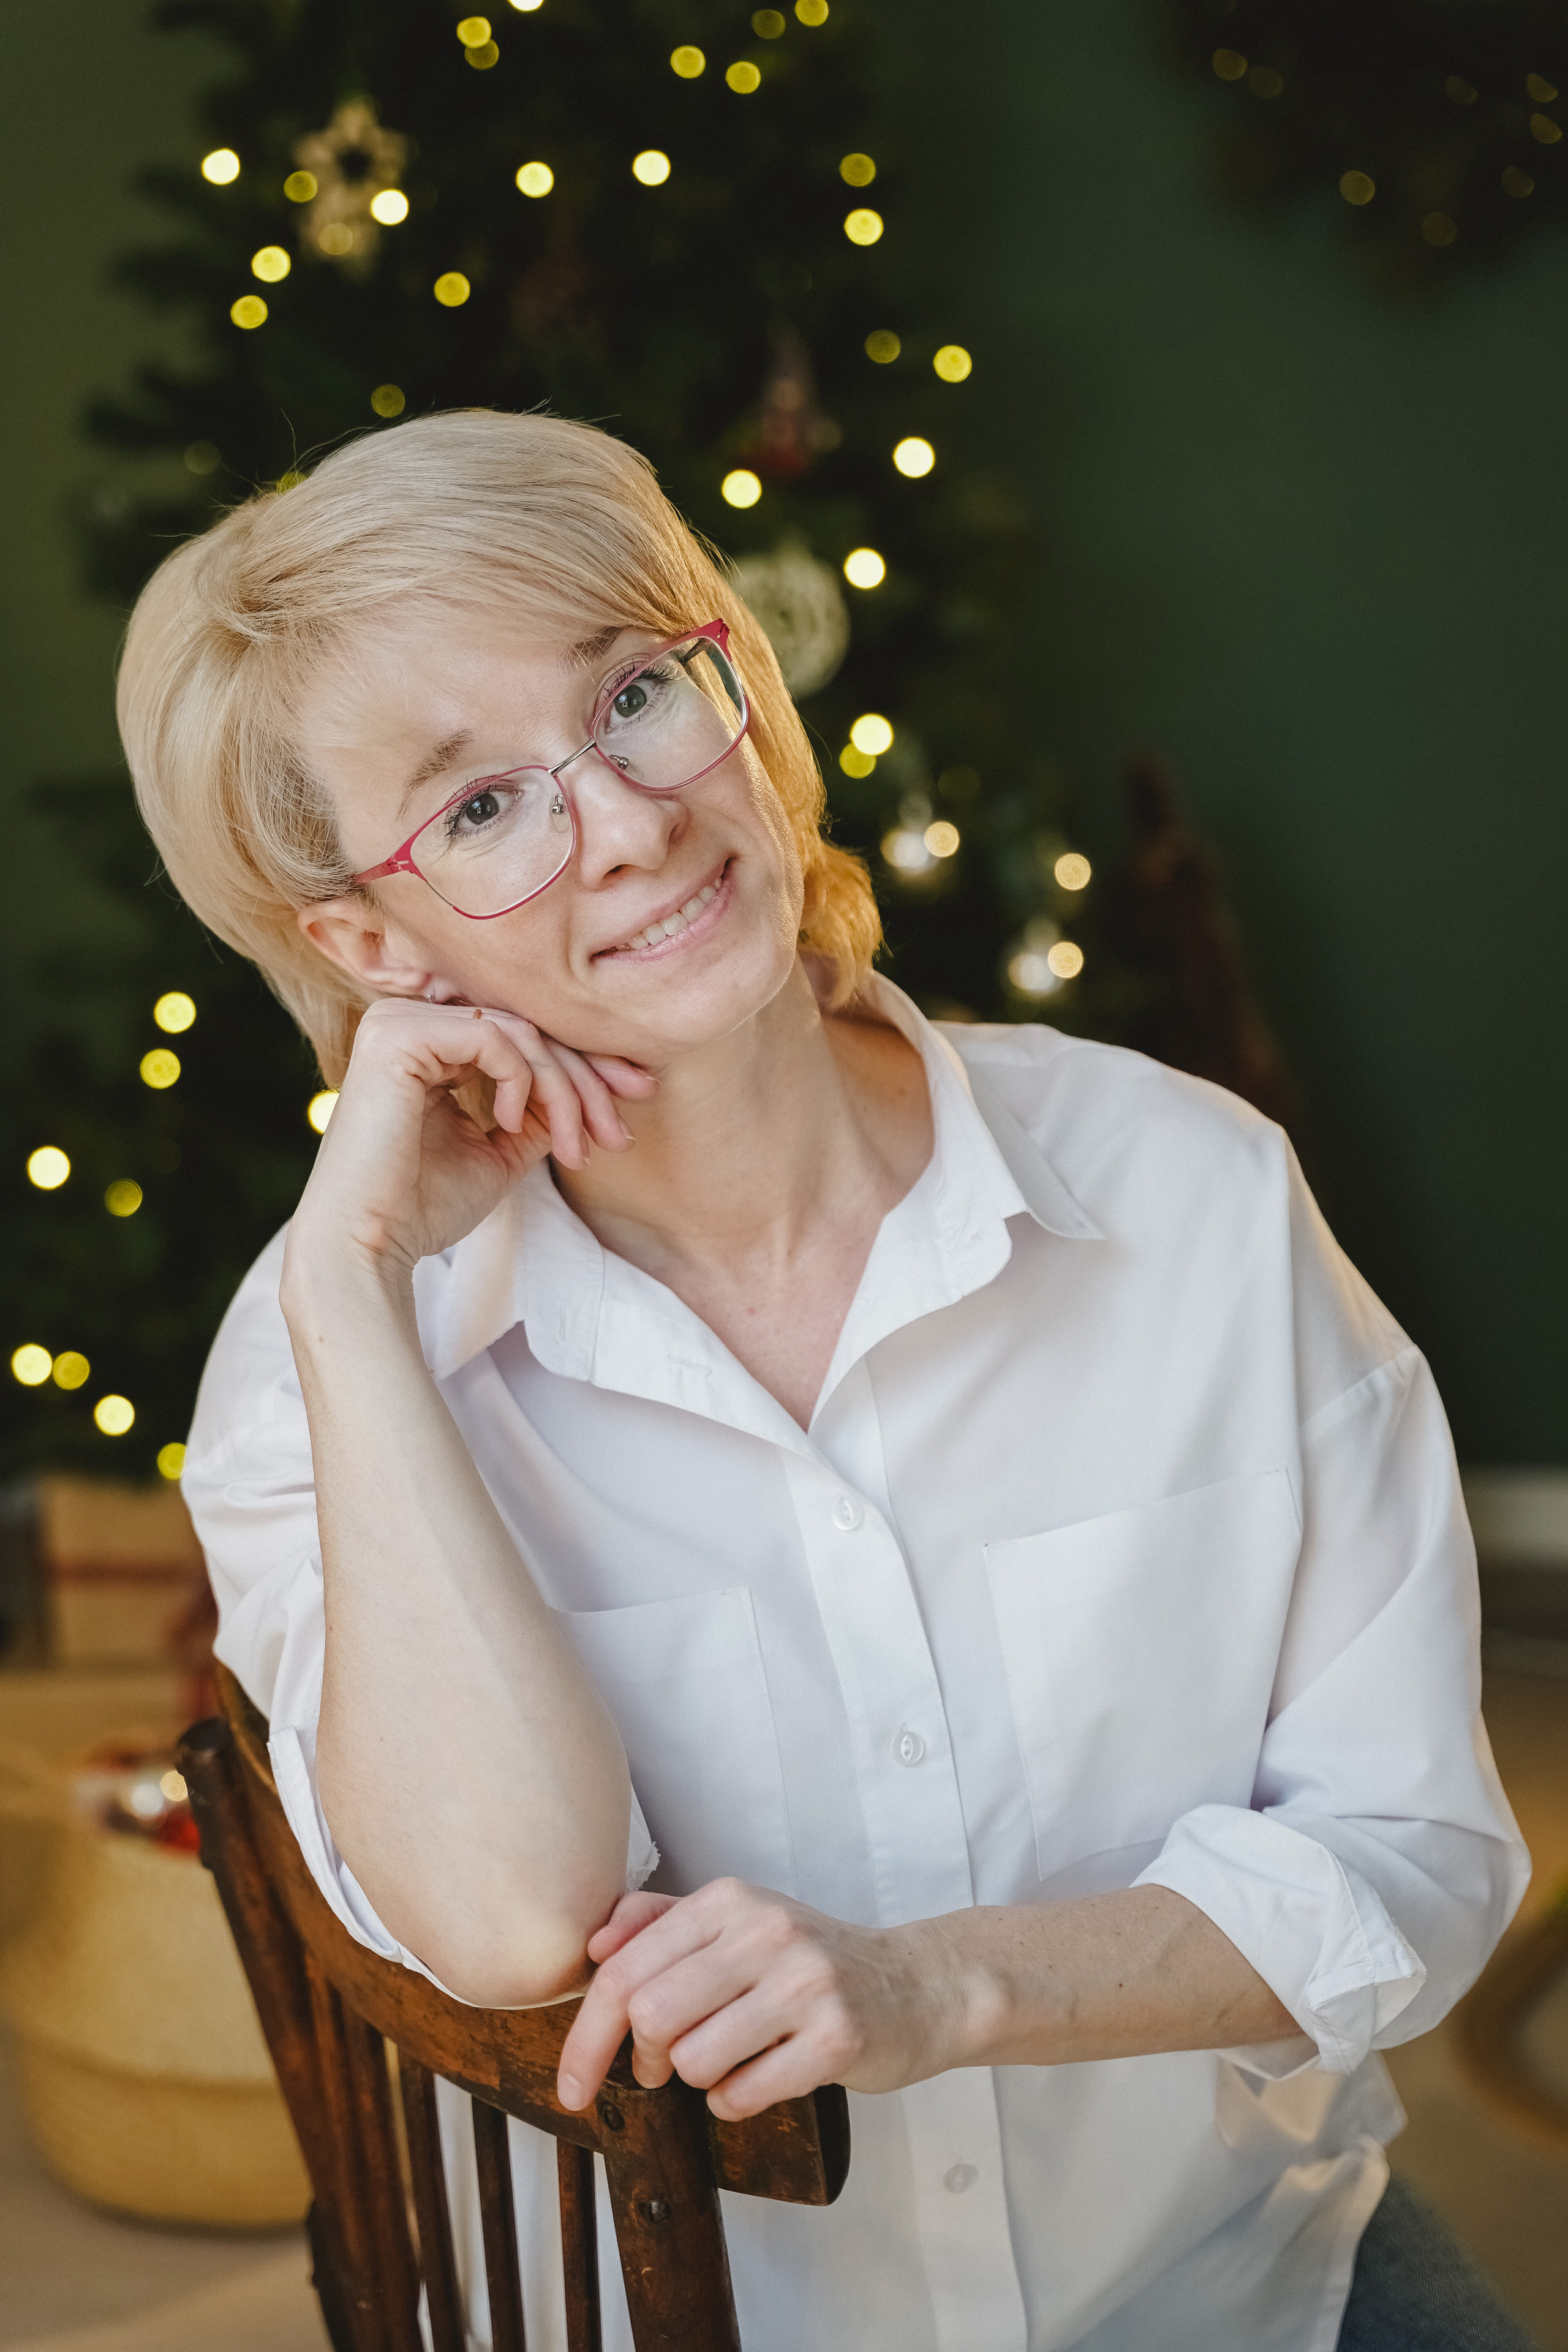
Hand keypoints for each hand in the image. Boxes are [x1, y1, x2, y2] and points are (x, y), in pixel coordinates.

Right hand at [285, 997, 656, 1286]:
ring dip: (562, 1090)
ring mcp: (397, 1022)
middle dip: (588, 1079)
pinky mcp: (395, 1035)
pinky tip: (507, 1123)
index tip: (635, 1097)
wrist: (367, 1245)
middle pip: (527, 1028)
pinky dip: (518, 1080)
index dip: (584, 1064)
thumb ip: (537, 1113)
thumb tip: (590, 1089)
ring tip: (573, 1146)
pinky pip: (491, 1035)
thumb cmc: (423, 1207)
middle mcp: (409, 1021)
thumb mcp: (500, 1152)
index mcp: (428, 1044)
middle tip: (620, 1133)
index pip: (522, 1034)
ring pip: (518, 1031)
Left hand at [556, 1879, 965, 2121]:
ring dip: (698, 2080)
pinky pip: (744, 2094)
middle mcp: (766, 1932)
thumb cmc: (812, 1961)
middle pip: (651, 2016)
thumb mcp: (739, 1922)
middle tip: (663, 2067)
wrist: (917, 1984)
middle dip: (645, 2059)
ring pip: (695, 2060)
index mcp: (729, 1901)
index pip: (625, 1968)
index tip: (572, 2085)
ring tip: (729, 2061)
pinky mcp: (837, 2038)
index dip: (585, 2035)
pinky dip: (736, 2102)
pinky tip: (760, 2079)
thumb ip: (661, 1923)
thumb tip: (594, 1943)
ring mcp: (805, 1983)